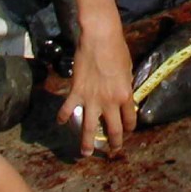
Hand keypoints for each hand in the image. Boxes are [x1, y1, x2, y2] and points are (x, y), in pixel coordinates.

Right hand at [57, 22, 135, 156]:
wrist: (100, 38)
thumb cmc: (117, 49)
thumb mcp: (128, 69)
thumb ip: (125, 85)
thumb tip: (123, 94)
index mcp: (125, 95)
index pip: (130, 119)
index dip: (129, 127)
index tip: (127, 130)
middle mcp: (110, 102)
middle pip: (113, 130)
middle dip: (113, 143)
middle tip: (112, 150)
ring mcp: (92, 99)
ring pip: (89, 129)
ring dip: (87, 143)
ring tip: (86, 153)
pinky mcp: (76, 93)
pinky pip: (68, 110)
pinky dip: (63, 117)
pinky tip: (61, 122)